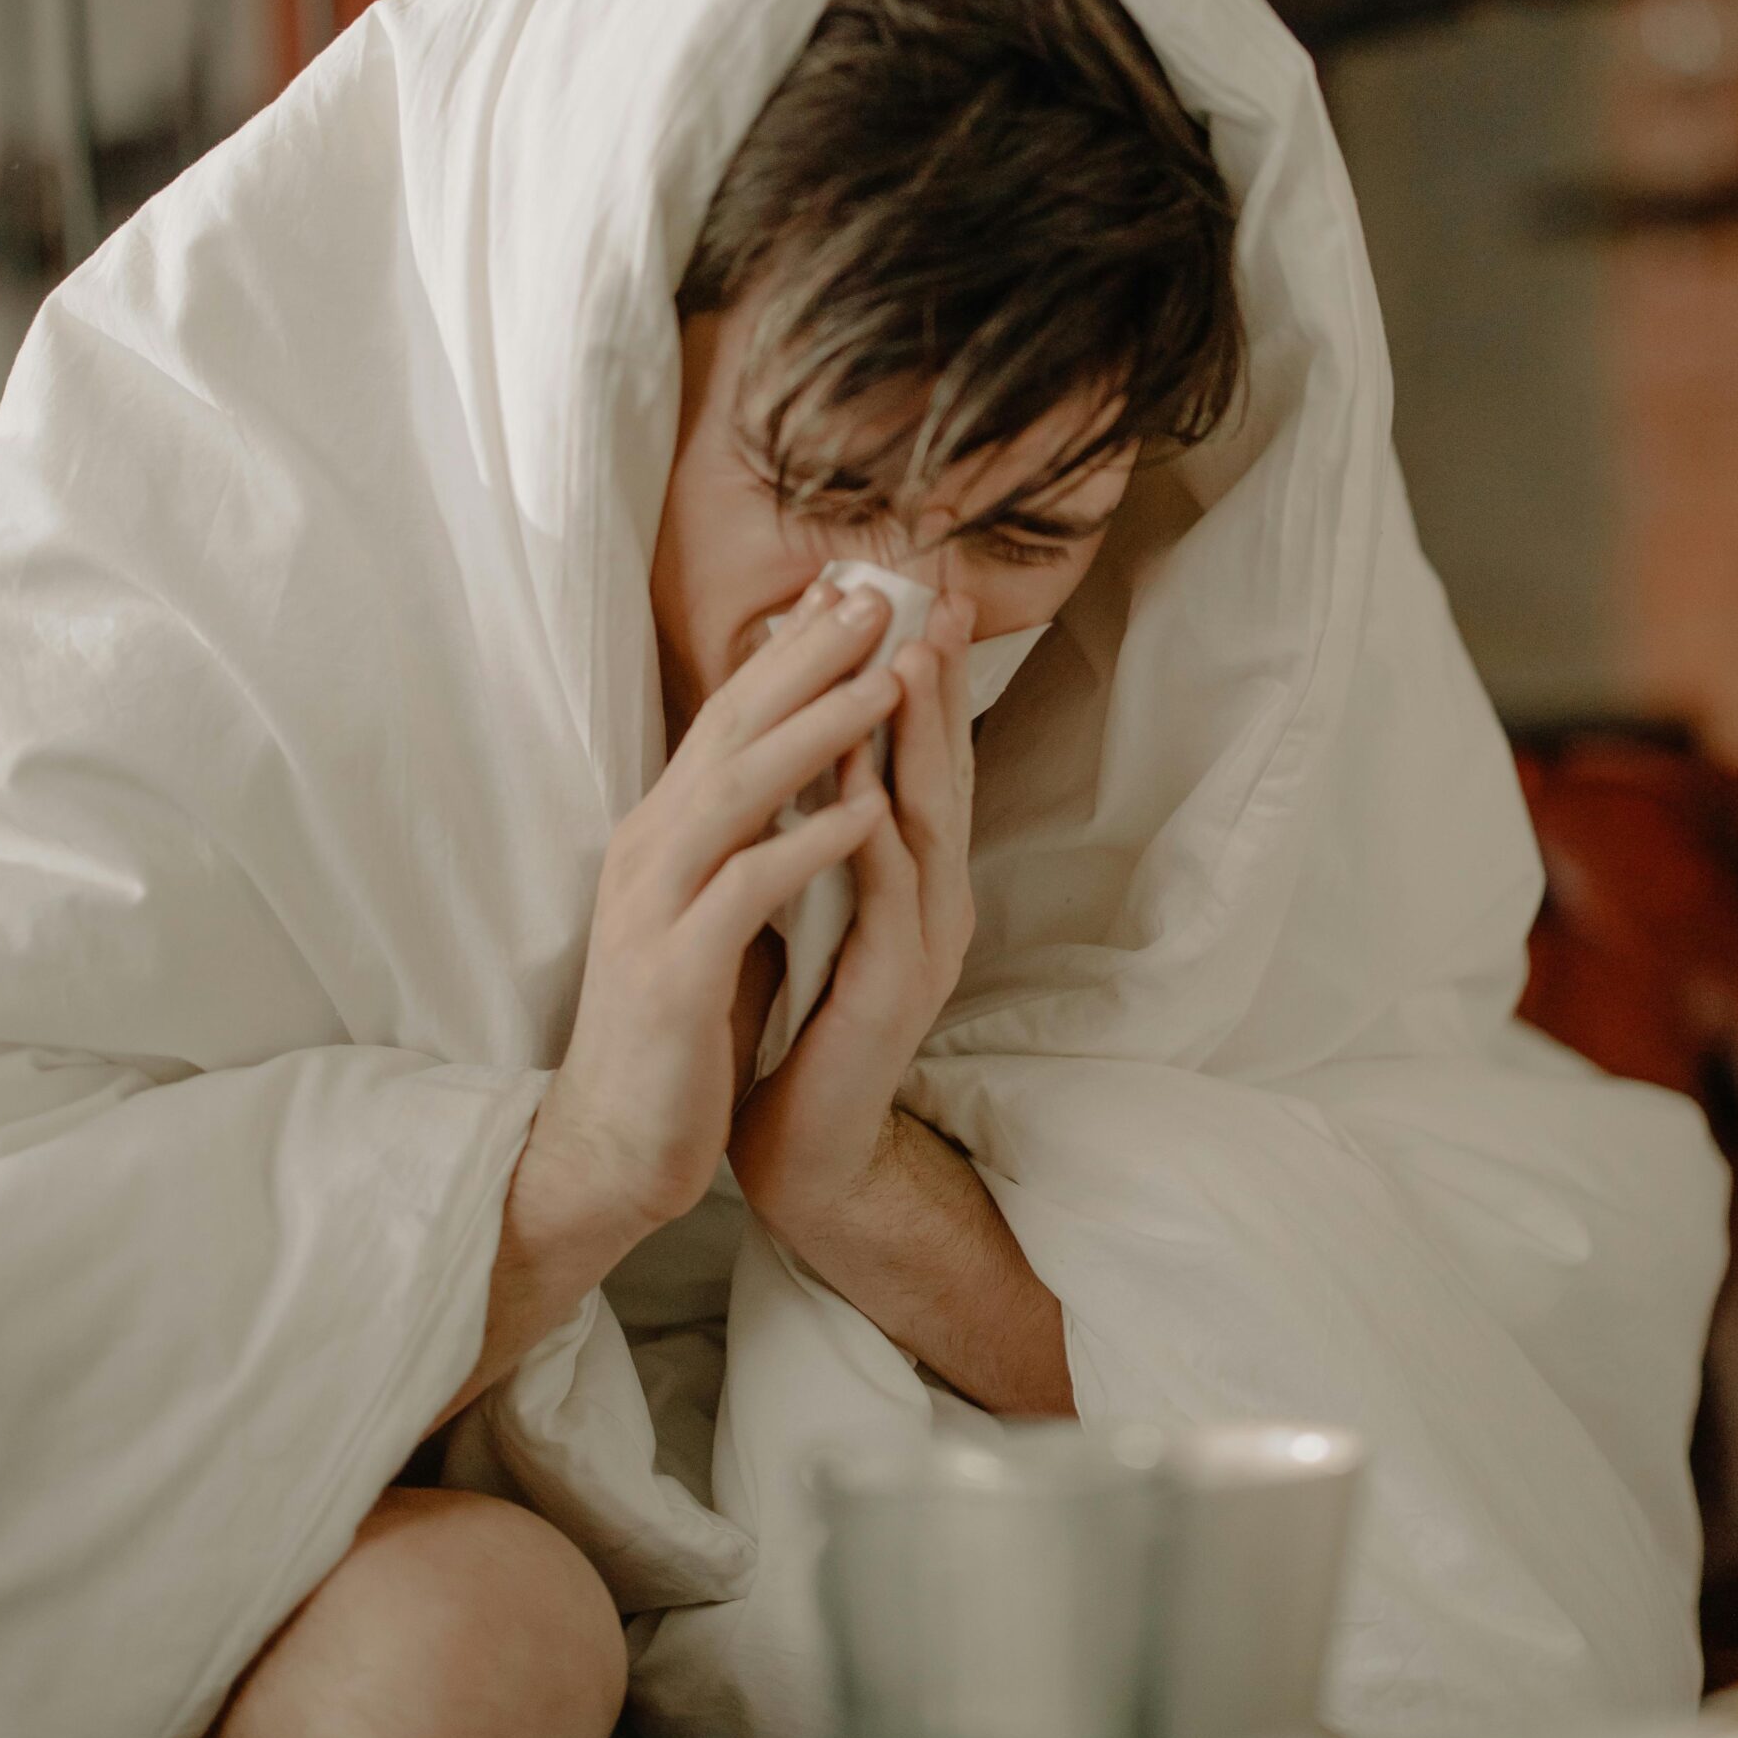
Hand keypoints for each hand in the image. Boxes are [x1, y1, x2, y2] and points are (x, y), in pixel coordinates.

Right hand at [503, 580, 901, 1288]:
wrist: (615, 1145)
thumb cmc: (677, 1029)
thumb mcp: (708, 912)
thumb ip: (742, 840)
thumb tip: (802, 772)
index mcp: (663, 833)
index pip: (731, 719)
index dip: (792, 653)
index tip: (854, 591)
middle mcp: (649, 851)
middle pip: (732, 729)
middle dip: (806, 658)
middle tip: (877, 595)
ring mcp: (655, 908)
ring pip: (738, 793)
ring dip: (816, 732)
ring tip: (886, 680)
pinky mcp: (674, 972)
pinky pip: (747, 891)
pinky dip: (805, 846)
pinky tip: (863, 812)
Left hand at [729, 587, 976, 1252]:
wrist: (800, 1144)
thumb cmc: (798, 1022)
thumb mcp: (817, 905)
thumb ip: (831, 833)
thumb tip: (820, 742)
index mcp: (913, 877)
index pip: (916, 757)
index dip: (916, 675)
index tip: (903, 593)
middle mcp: (934, 900)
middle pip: (939, 771)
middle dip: (936, 682)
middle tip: (933, 597)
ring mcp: (925, 944)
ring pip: (927, 823)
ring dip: (919, 743)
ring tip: (907, 662)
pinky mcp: (896, 990)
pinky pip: (887, 899)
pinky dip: (876, 838)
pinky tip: (864, 790)